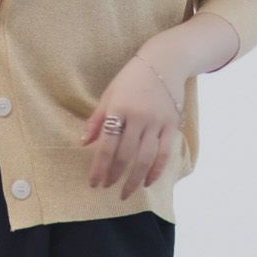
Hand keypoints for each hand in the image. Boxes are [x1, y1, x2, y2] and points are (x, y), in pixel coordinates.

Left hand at [78, 53, 184, 198]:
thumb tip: (84, 143)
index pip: (107, 145)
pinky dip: (156, 170)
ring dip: (134, 179)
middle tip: (106, 188)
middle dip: (114, 175)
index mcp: (119, 109)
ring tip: (126, 193)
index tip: (94, 183)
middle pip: (125, 155)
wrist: (165, 63)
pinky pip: (165, 153)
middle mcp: (139, 118)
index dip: (100, 167)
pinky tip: (147, 182)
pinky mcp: (172, 125)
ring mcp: (157, 122)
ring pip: (145, 158)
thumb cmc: (132, 79)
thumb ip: (97, 120)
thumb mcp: (109, 94)